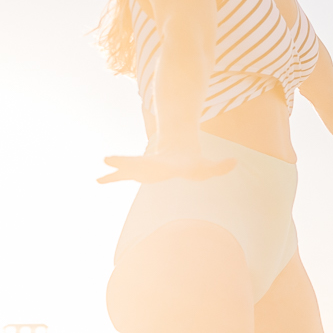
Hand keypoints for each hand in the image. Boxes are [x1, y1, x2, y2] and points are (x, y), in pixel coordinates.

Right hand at [98, 151, 234, 183]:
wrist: (178, 150)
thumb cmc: (194, 162)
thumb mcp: (206, 166)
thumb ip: (219, 166)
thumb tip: (235, 162)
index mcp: (167, 165)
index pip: (160, 166)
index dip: (154, 166)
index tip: (146, 164)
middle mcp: (152, 165)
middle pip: (137, 164)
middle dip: (124, 163)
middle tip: (108, 158)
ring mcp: (143, 168)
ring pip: (127, 169)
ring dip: (115, 170)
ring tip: (99, 173)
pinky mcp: (138, 172)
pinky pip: (123, 176)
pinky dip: (112, 178)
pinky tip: (98, 181)